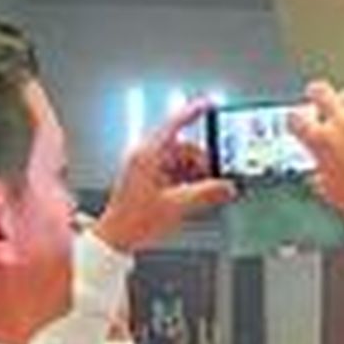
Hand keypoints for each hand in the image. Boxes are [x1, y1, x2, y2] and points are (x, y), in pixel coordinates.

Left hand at [95, 100, 236, 252]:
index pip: (173, 125)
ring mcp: (148, 169)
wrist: (116, 238)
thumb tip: (227, 187)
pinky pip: (177, 174)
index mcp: (147, 155)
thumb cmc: (132, 220)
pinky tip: (194, 197)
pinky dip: (189, 183)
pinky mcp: (151, 181)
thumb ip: (206, 194)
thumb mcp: (176, 206)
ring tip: (205, 194)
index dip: (192, 113)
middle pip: (184, 149)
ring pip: (183, 163)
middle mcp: (147, 158)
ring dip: (197, 177)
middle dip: (203, 164)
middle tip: (218, 180)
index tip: (209, 105)